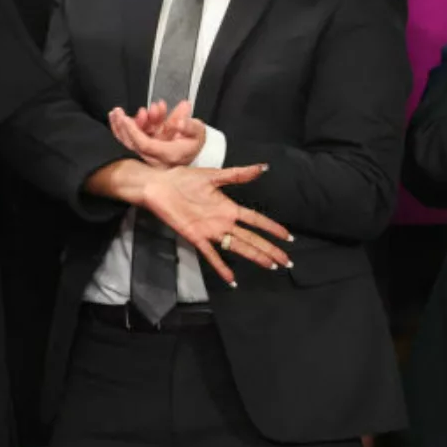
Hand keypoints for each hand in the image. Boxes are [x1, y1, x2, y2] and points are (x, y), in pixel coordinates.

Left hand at [109, 100, 206, 167]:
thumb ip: (189, 126)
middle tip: (118, 111)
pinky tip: (121, 116)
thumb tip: (180, 122)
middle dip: (123, 126)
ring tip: (122, 111)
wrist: (196, 148)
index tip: (125, 118)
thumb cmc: (195, 139)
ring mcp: (149, 153)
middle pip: (133, 144)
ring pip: (130, 142)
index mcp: (168, 154)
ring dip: (124, 125)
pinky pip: (131, 140)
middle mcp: (156, 157)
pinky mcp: (145, 148)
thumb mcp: (198, 131)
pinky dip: (126, 127)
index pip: (145, 144)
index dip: (134, 131)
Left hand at [138, 164, 293, 283]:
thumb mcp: (213, 175)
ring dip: (254, 256)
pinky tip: (232, 280)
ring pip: (237, 247)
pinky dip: (222, 267)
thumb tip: (262, 167)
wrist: (158, 186)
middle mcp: (223, 222)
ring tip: (269, 266)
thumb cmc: (184, 179)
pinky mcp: (196, 237)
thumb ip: (237, 174)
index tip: (287, 237)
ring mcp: (211, 231)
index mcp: (228, 207)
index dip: (271, 228)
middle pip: (251, 238)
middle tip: (286, 261)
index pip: (256, 219)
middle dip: (269, 249)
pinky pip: (211, 255)